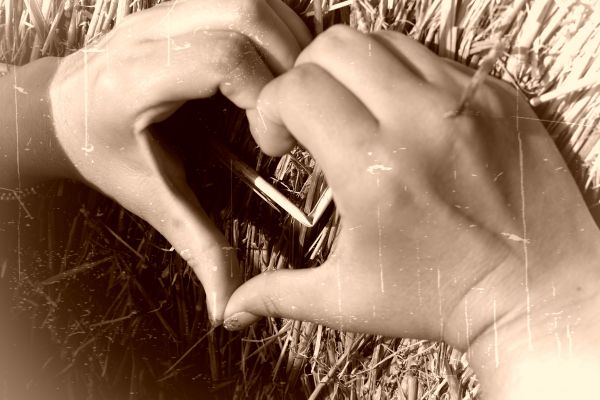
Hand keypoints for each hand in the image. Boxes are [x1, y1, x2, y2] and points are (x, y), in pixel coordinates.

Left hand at [48, 0, 310, 323]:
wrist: (64, 109)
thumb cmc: (103, 152)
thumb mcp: (150, 200)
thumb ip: (197, 247)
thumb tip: (228, 307)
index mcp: (135, 83)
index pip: (220, 58)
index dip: (265, 92)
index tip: (272, 138)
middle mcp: (149, 35)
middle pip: (245, 15)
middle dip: (289, 62)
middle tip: (298, 110)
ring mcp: (165, 13)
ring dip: (289, 39)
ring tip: (296, 85)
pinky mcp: (180, 7)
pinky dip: (276, 26)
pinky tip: (280, 62)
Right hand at [224, 25, 599, 397]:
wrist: (534, 293)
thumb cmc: (441, 299)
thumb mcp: (349, 299)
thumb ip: (279, 294)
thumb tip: (231, 309)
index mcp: (373, 170)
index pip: (297, 88)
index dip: (270, 109)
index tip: (280, 142)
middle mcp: (419, 123)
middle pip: (333, 46)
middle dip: (305, 78)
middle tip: (312, 118)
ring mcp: (464, 101)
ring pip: (381, 40)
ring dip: (352, 70)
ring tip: (354, 111)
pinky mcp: (496, 95)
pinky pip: (430, 55)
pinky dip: (399, 74)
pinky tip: (400, 115)